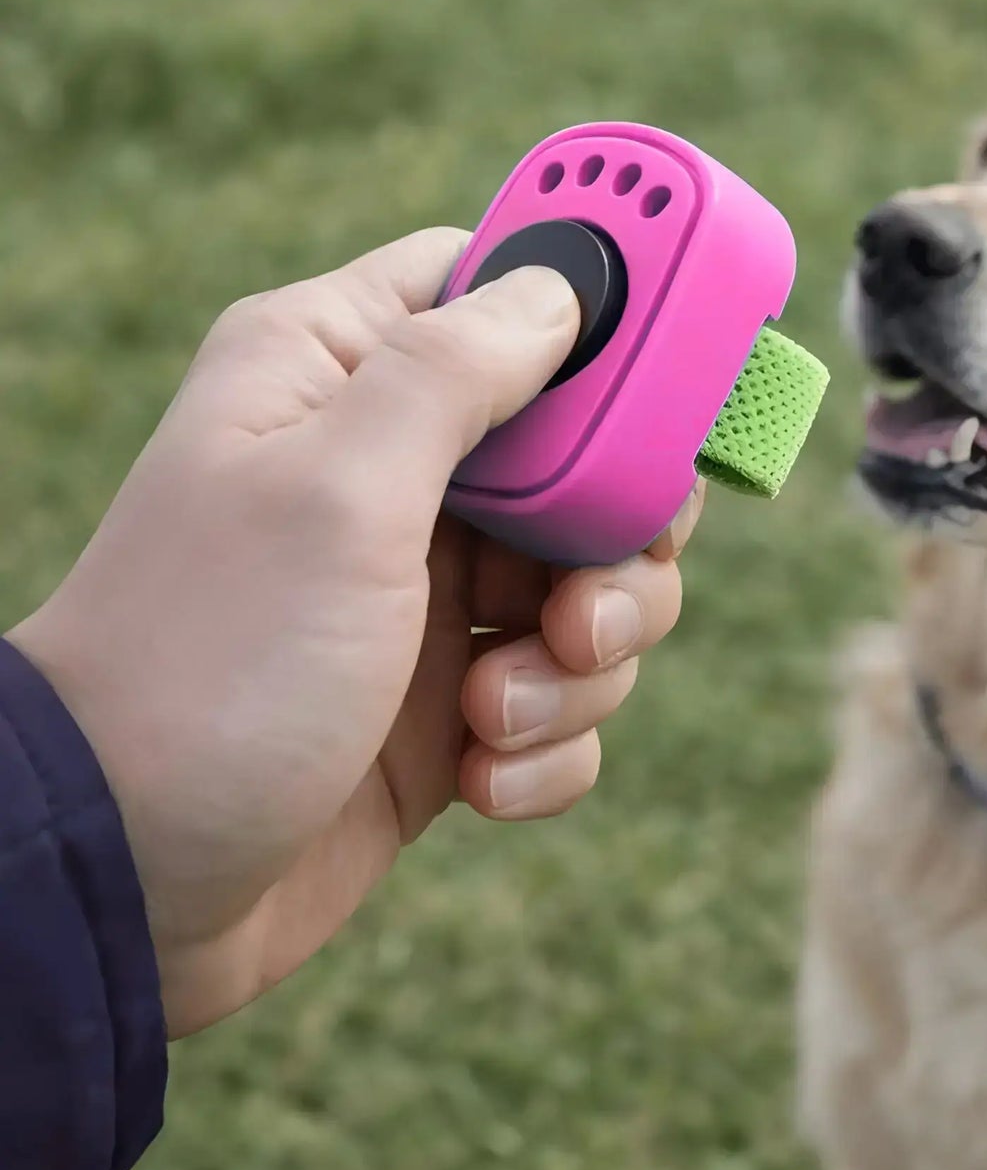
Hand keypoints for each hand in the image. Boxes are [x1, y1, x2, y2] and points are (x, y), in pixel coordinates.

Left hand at [7, 229, 703, 1037]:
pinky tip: (475, 776)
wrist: (127, 881)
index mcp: (345, 377)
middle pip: (590, 456)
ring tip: (493, 715)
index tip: (677, 378)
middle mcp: (398, 475)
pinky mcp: (453, 702)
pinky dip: (546, 743)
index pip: (505, 291)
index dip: (603, 320)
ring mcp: (431, 594)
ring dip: (580, 666)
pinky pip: (566, 698)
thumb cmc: (213, 664)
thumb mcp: (337, 493)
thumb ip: (457, 373)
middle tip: (578, 609)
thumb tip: (564, 288)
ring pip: (597, 588)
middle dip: (618, 544)